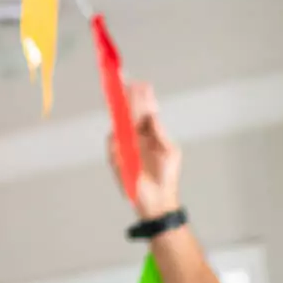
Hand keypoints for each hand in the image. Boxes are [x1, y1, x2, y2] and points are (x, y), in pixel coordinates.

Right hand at [111, 80, 181, 217]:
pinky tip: (119, 121)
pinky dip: (116, 133)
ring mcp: (125, 146)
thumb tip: (153, 115)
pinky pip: (113, 143)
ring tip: (122, 97)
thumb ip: (160, 132)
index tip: (141, 83)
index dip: (142, 97)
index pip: (144, 111)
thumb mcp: (170, 151)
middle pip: (130, 112)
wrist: (158, 200)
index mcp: (150, 133)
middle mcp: (136, 136)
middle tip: (127, 81)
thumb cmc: (166, 175)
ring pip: (119, 124)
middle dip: (128, 97)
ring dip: (120, 110)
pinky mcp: (117, 157)